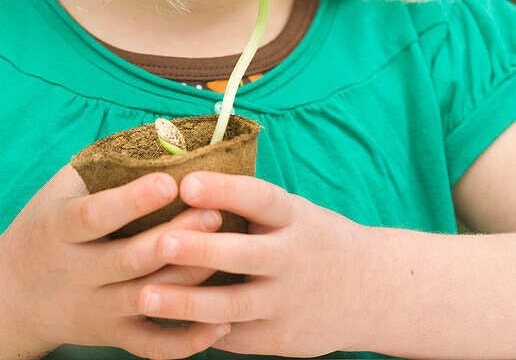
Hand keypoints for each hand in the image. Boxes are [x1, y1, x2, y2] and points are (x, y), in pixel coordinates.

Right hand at [0, 164, 232, 358]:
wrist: (12, 295)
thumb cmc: (45, 229)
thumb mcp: (57, 191)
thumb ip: (101, 167)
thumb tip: (161, 134)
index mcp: (57, 230)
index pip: (94, 216)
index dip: (131, 200)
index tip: (168, 180)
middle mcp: (75, 273)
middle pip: (131, 260)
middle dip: (176, 237)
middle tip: (215, 212)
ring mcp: (94, 309)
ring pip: (151, 299)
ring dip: (191, 279)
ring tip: (228, 251)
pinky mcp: (111, 337)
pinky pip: (154, 347)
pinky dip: (190, 340)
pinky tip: (222, 321)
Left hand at [137, 171, 377, 355]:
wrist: (375, 291)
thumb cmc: (310, 239)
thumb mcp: (292, 213)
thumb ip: (246, 205)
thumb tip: (177, 180)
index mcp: (294, 218)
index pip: (260, 199)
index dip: (225, 190)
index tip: (188, 183)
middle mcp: (293, 259)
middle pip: (245, 255)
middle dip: (202, 249)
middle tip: (160, 243)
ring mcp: (288, 302)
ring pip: (235, 305)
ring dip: (188, 302)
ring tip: (144, 296)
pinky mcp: (281, 338)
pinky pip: (235, 335)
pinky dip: (199, 331)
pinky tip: (161, 324)